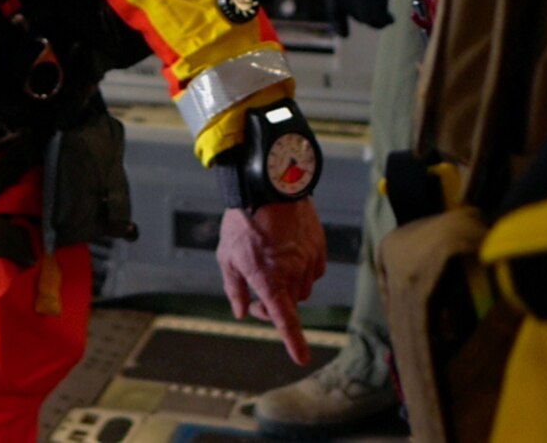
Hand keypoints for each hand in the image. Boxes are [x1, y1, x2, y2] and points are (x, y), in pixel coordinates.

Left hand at [216, 199, 327, 365]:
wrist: (270, 186)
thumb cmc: (243, 221)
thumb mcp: (227, 256)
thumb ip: (234, 287)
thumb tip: (240, 311)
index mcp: (269, 280)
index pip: (285, 319)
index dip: (294, 342)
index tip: (302, 358)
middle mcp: (293, 274)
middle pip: (290, 304)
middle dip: (274, 306)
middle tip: (254, 298)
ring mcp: (309, 260)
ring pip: (303, 288)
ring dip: (288, 287)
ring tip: (269, 267)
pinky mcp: (318, 246)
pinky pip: (313, 270)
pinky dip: (301, 271)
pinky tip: (286, 255)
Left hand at [326, 0, 398, 35]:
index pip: (334, 13)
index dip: (339, 25)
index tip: (344, 35)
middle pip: (356, 15)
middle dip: (366, 14)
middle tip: (377, 10)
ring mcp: (359, 2)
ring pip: (369, 20)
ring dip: (378, 20)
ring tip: (387, 19)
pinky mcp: (375, 2)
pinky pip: (381, 18)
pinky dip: (386, 19)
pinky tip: (392, 18)